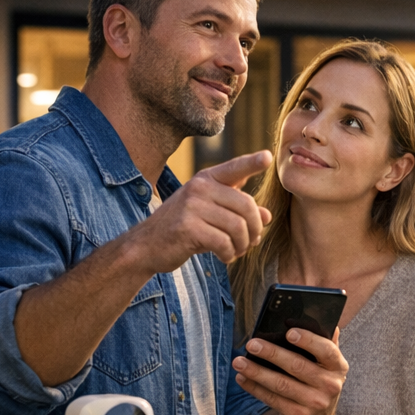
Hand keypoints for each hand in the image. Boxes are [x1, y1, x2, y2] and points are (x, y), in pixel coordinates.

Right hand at [128, 151, 272, 272]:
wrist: (146, 246)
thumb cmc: (184, 229)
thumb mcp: (212, 215)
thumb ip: (238, 212)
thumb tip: (267, 216)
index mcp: (206, 180)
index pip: (234, 168)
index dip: (252, 163)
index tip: (268, 157)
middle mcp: (199, 188)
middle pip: (246, 206)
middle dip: (254, 228)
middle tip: (251, 241)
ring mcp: (192, 206)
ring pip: (238, 226)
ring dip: (243, 244)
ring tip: (237, 251)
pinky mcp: (187, 227)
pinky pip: (224, 242)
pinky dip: (230, 253)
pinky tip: (226, 257)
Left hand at [233, 326, 347, 414]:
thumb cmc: (319, 382)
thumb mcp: (328, 365)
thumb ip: (326, 343)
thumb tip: (318, 318)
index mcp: (339, 366)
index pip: (327, 350)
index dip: (308, 340)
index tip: (289, 332)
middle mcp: (331, 385)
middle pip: (298, 366)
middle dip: (272, 353)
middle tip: (252, 344)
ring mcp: (315, 403)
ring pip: (281, 384)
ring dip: (257, 372)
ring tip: (239, 361)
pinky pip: (273, 400)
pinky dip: (255, 388)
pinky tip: (242, 378)